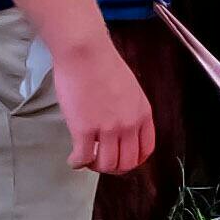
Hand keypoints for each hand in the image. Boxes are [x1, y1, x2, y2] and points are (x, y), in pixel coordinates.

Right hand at [51, 30, 156, 175]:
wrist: (85, 51)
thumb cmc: (102, 63)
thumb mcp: (129, 89)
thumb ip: (129, 110)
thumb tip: (120, 126)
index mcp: (142, 114)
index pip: (146, 150)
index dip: (133, 160)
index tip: (121, 159)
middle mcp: (128, 124)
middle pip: (127, 163)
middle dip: (113, 168)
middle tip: (100, 161)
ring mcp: (107, 129)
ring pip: (106, 165)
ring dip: (95, 166)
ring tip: (86, 158)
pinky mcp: (84, 130)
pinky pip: (83, 159)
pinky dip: (77, 163)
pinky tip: (73, 159)